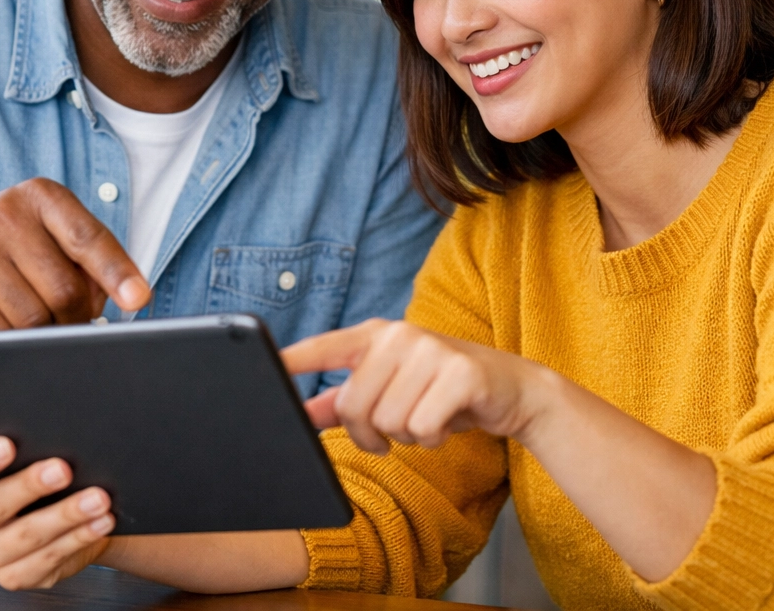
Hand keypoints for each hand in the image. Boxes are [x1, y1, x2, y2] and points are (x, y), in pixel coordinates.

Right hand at [0, 178, 149, 332]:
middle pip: (64, 290)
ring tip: (42, 320)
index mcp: (41, 195)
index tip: (139, 300)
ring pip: (33, 319)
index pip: (88, 238)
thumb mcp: (49, 230)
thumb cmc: (12, 242)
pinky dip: (15, 342)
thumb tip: (120, 301)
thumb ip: (88, 257)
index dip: (117, 272)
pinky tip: (11, 327)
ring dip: (47, 332)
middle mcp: (5, 215)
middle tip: (77, 321)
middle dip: (79, 316)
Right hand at [0, 436, 114, 589]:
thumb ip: (8, 437)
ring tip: (98, 498)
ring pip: (27, 537)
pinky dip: (80, 538)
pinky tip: (101, 521)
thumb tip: (17, 413)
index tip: (7, 444)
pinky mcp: (16, 577)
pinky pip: (50, 559)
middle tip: (64, 468)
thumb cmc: (26, 471)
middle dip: (30, 486)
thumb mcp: (15, 456)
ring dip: (66, 515)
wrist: (50, 517)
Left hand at [283, 319, 543, 454]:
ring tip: (428, 417)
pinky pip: (422, 429)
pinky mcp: (459, 373)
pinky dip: (433, 438)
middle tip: (398, 428)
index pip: (324, 346)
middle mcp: (398, 335)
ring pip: (387, 423)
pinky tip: (448, 421)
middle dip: (372, 434)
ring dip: (407, 436)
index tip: (260, 367)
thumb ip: (346, 401)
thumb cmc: (442, 389)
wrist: (513, 388)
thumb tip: (303, 413)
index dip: (292, 359)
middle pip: (353, 407)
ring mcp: (430, 350)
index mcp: (376, 335)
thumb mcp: (393, 389)